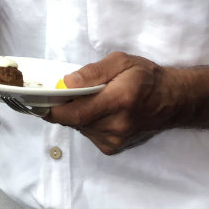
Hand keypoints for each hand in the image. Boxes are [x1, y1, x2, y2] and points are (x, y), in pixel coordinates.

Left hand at [46, 51, 183, 155]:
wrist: (172, 101)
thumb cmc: (146, 77)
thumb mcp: (121, 61)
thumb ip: (93, 72)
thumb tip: (66, 82)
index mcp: (118, 102)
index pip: (74, 112)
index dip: (51, 107)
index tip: (36, 98)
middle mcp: (116, 126)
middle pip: (72, 120)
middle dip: (63, 105)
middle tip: (62, 90)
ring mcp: (114, 140)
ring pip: (78, 127)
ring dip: (76, 113)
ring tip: (89, 98)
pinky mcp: (112, 147)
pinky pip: (87, 133)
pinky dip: (85, 121)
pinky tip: (98, 111)